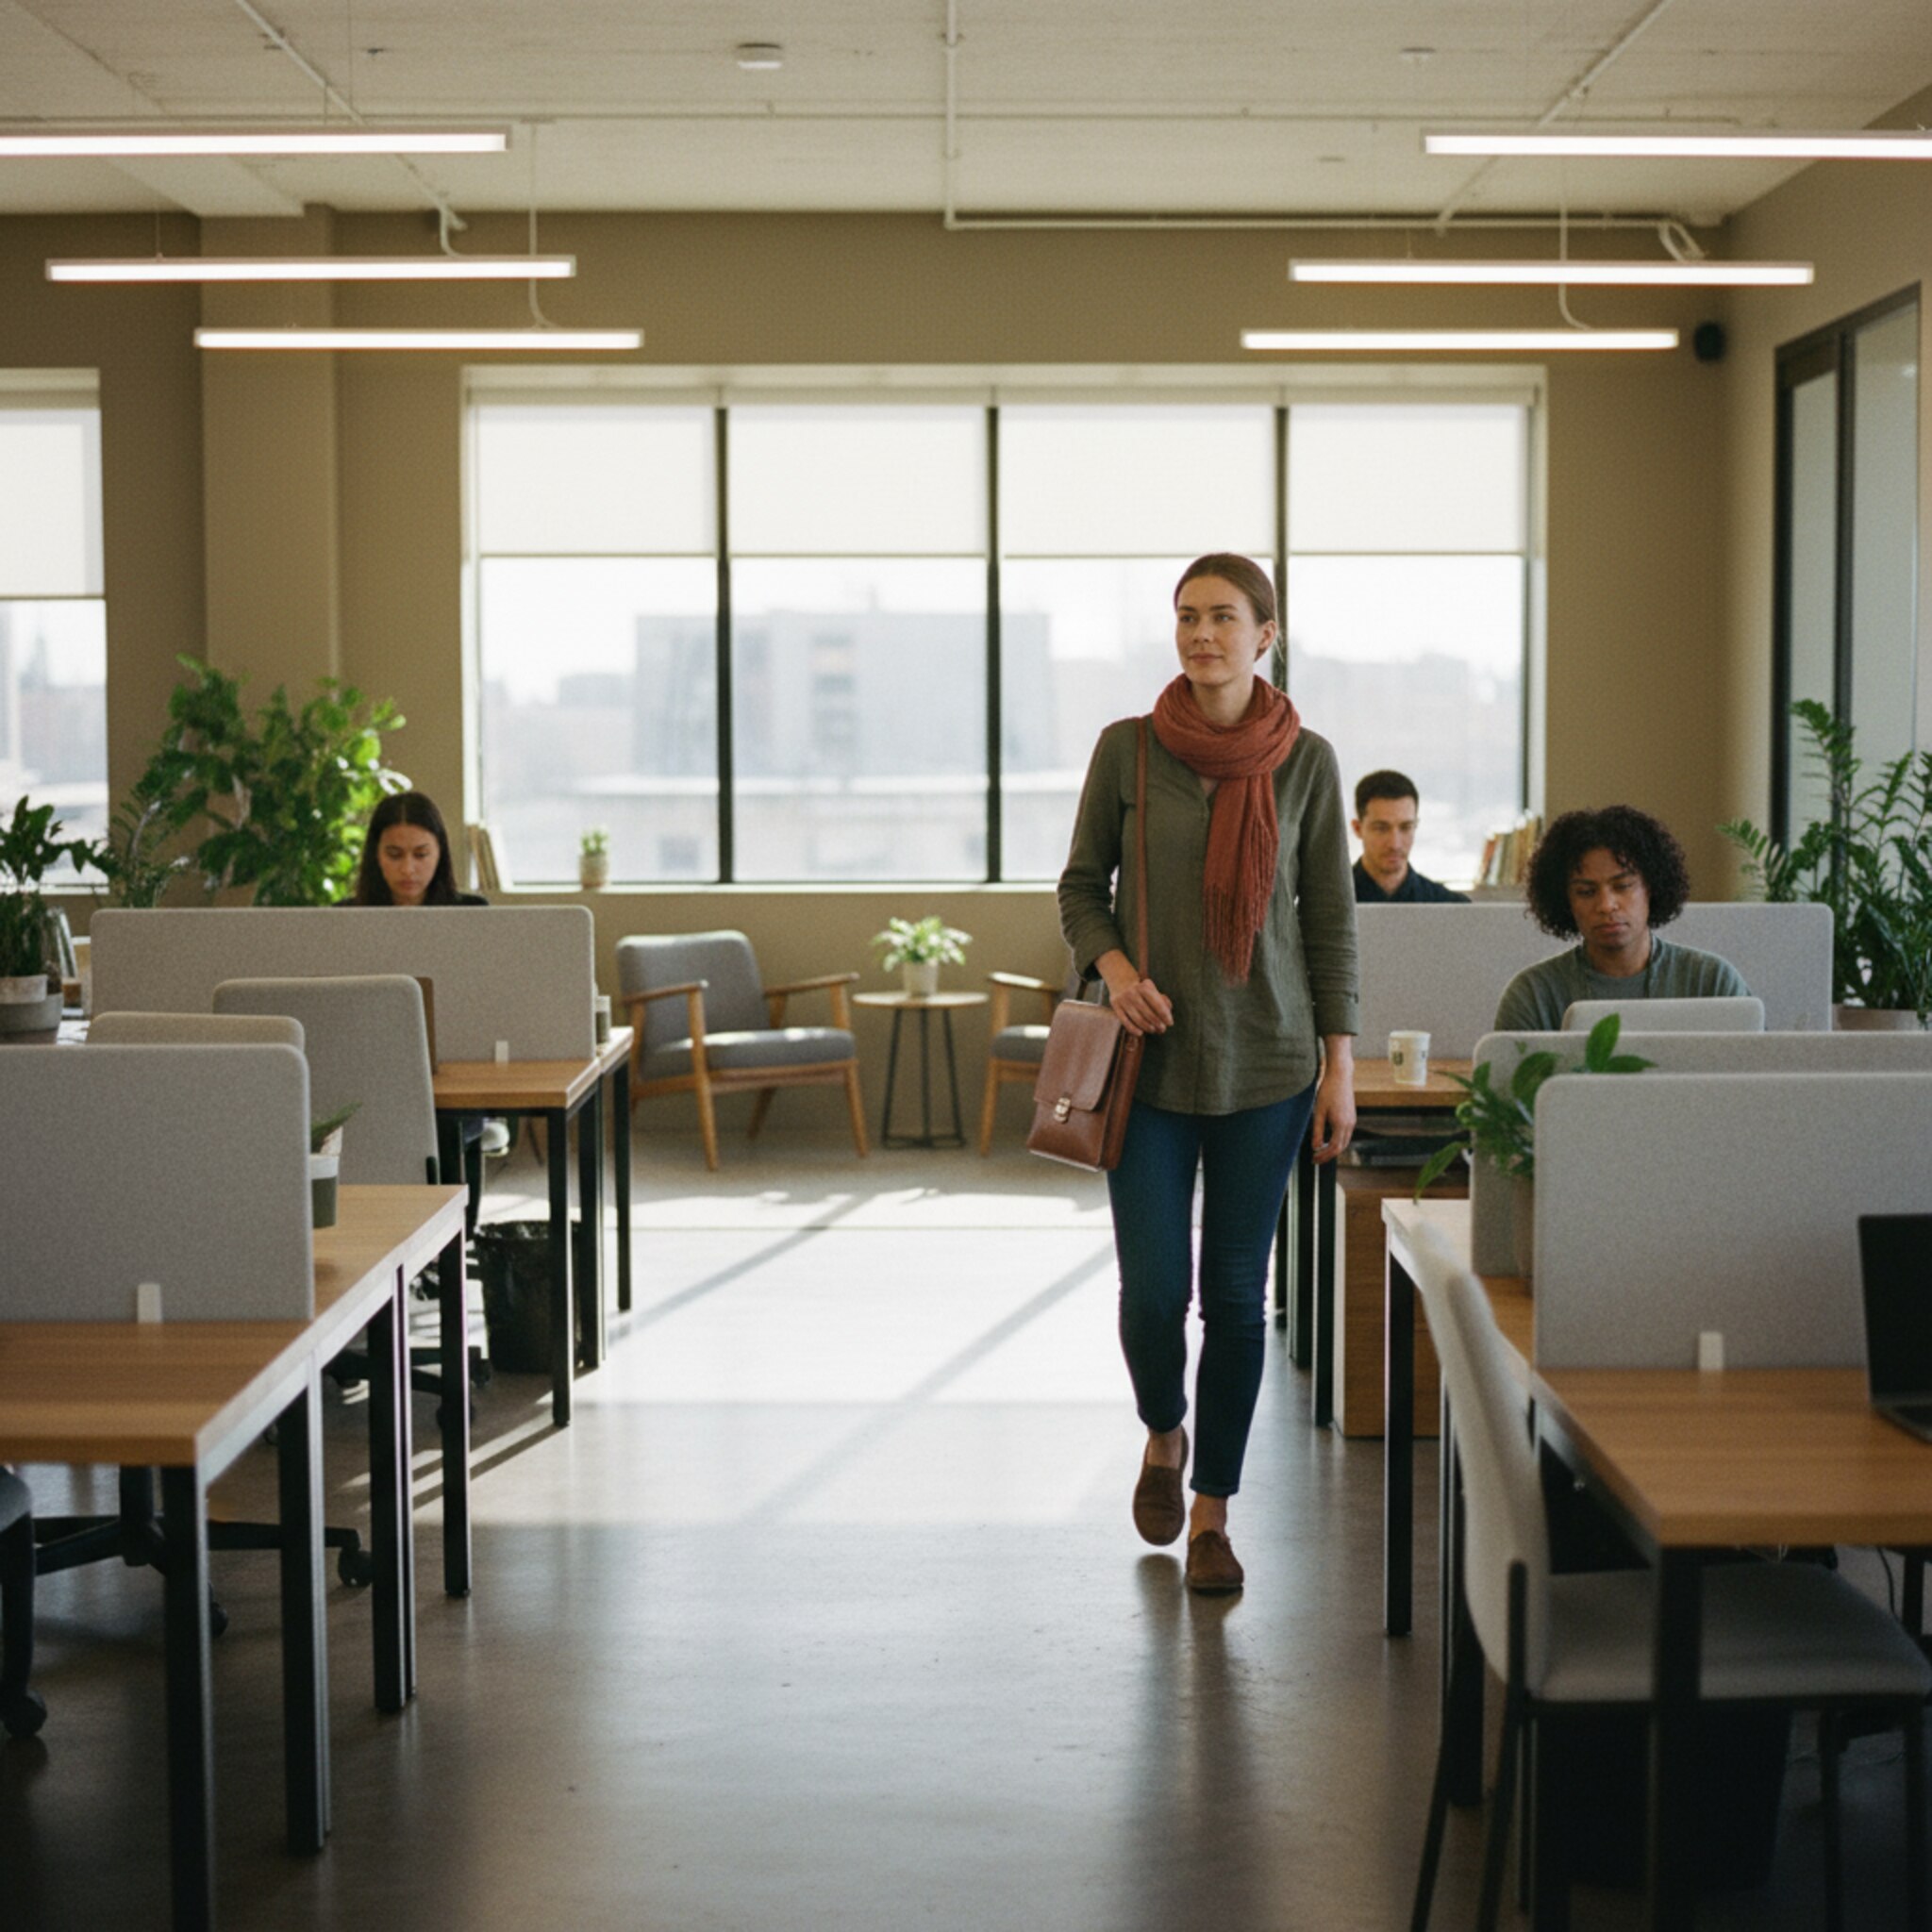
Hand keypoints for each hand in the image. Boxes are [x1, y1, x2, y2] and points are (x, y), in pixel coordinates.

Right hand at [1098, 953, 1172, 1035]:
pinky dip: (1133, 1029)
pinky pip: (1125, 1021)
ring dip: (1147, 1027)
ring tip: (1153, 1030)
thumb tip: (1168, 1011)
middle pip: (1148, 1013)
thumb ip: (1162, 999)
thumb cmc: (1141, 989)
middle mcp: (1133, 993)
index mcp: (1144, 987)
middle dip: (1157, 1023)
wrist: (1120, 981)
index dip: (1165, 1015)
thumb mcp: (1152, 989)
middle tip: (1162, 1029)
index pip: (1157, 1004)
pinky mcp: (1116, 1006)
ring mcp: (1123, 1000)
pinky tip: (1140, 1033)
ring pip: (1137, 1019)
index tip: (1170, 1023)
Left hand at [1310, 1043, 1355, 1164]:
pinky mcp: (1351, 1117)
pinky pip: (1345, 1134)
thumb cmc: (1328, 1091)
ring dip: (1333, 1149)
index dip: (1324, 1156)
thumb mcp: (1319, 1112)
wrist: (1340, 1076)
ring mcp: (1352, 1121)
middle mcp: (1350, 1124)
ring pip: (1344, 1141)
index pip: (1334, 1148)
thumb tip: (1315, 1147)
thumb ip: (1317, 1131)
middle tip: (1316, 1158)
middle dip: (1328, 1155)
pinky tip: (1328, 1140)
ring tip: (1320, 1151)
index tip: (1314, 1159)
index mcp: (1341, 1124)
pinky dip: (1337, 1141)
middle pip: (1341, 1147)